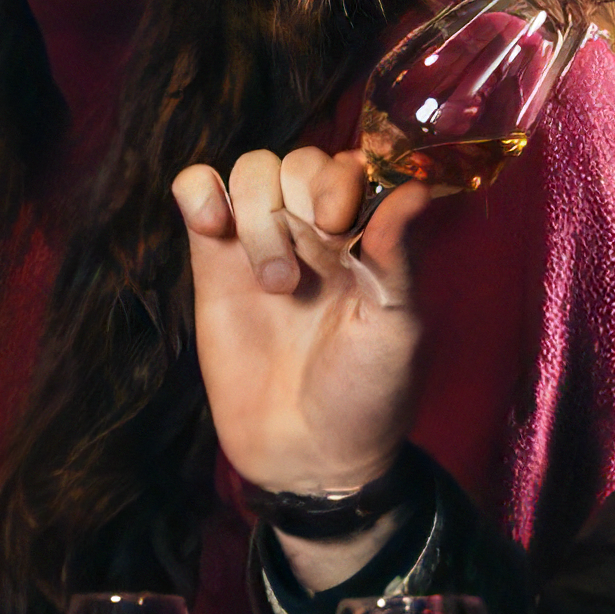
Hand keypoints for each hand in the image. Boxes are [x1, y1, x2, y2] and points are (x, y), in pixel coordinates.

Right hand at [171, 145, 433, 503]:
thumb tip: (419, 187)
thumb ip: (399, 255)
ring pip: (250, 171)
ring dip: (255, 211)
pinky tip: (210, 226)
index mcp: (368, 236)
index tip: (340, 225)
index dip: (341, 179)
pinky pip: (195, 190)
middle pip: (297, 161)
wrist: (305, 452)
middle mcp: (314, 229)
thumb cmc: (366, 394)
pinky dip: (198, 190)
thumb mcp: (397, 328)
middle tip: (309, 258)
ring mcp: (260, 241)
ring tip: (273, 280)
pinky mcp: (211, 260)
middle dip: (299, 196)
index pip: (351, 164)